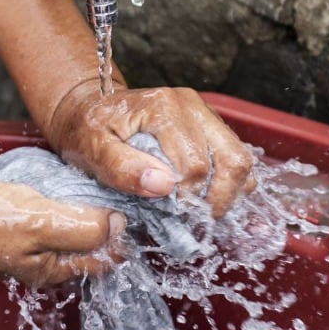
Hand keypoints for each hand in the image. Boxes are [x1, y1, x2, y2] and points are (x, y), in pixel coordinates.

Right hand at [0, 153, 123, 285]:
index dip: (126, 237)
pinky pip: (45, 197)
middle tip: (133, 187)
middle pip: (87, 238)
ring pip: (67, 216)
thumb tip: (121, 226)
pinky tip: (69, 167)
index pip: (103, 260)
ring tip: (109, 174)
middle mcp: (39, 254)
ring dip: (86, 199)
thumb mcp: (39, 224)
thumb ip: (84, 227)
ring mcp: (23, 228)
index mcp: (49, 269)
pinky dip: (60, 185)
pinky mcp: (9, 203)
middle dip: (110, 217)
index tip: (146, 209)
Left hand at [43, 82, 254, 216]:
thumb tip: (163, 186)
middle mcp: (192, 105)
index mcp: (163, 107)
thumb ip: (122, 167)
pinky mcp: (211, 127)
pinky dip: (230, 186)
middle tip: (192, 223)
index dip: (187, 199)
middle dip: (216, 201)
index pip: (195, 164)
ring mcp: (205, 115)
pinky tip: (205, 200)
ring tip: (201, 214)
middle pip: (231, 160)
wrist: (88, 111)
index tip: (169, 217)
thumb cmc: (87, 131)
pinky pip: (237, 159)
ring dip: (228, 194)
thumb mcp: (91, 149)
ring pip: (242, 160)